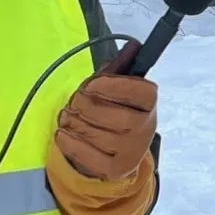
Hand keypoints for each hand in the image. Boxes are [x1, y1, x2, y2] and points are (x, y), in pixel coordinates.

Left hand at [54, 41, 157, 181]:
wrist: (111, 156)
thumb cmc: (111, 113)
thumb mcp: (116, 89)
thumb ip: (121, 67)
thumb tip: (135, 44)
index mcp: (149, 105)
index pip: (138, 90)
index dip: (110, 84)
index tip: (91, 85)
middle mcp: (145, 130)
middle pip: (110, 111)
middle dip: (84, 104)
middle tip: (74, 102)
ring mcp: (131, 153)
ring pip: (93, 131)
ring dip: (72, 121)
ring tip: (68, 118)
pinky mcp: (113, 170)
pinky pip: (82, 151)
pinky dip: (67, 140)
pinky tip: (65, 134)